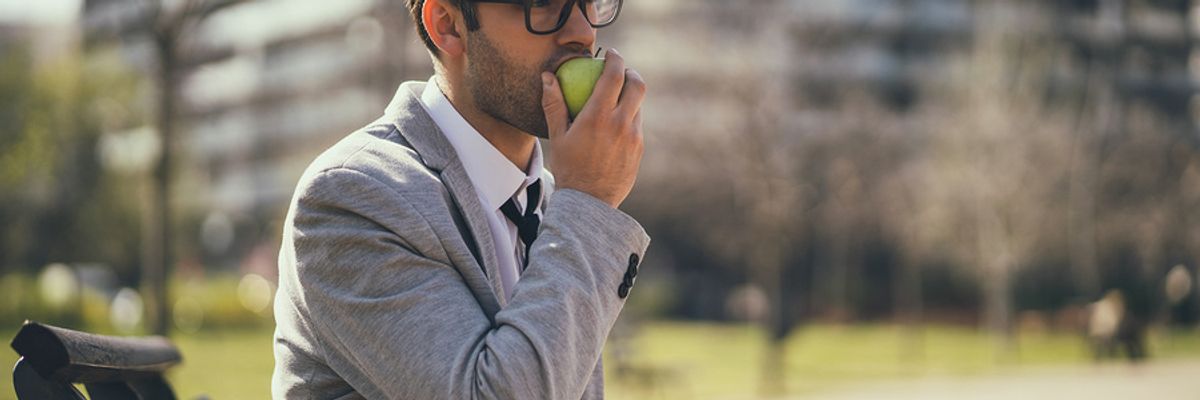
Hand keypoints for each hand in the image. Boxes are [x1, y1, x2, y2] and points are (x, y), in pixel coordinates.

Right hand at [541, 49, 646, 207]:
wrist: (588, 204)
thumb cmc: (568, 168)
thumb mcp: (557, 136)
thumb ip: (554, 104)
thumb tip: (547, 77)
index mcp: (598, 117)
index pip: (614, 75)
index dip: (615, 59)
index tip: (610, 54)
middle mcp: (621, 124)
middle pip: (637, 85)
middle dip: (631, 72)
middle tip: (621, 72)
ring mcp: (634, 137)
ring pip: (638, 106)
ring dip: (630, 98)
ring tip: (615, 100)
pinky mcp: (639, 150)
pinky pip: (637, 126)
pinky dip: (629, 118)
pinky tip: (616, 125)